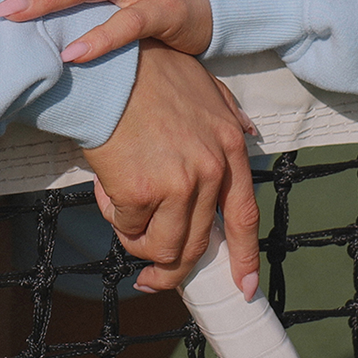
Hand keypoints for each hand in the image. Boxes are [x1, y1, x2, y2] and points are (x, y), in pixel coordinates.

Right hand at [76, 43, 263, 294]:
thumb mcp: (205, 87)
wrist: (108, 69)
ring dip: (139, 244)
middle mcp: (211, 170)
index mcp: (229, 147)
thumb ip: (228, 114)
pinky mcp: (143, 191)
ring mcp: (179, 183)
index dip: (244, 257)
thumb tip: (249, 133)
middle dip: (172, 271)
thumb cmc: (147, 73)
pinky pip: (128, 227)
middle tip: (152, 280)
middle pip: (195, 244)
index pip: (244, 216)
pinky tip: (108, 189)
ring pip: (162, 247)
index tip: (244, 288)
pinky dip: (115, 217)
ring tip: (123, 218)